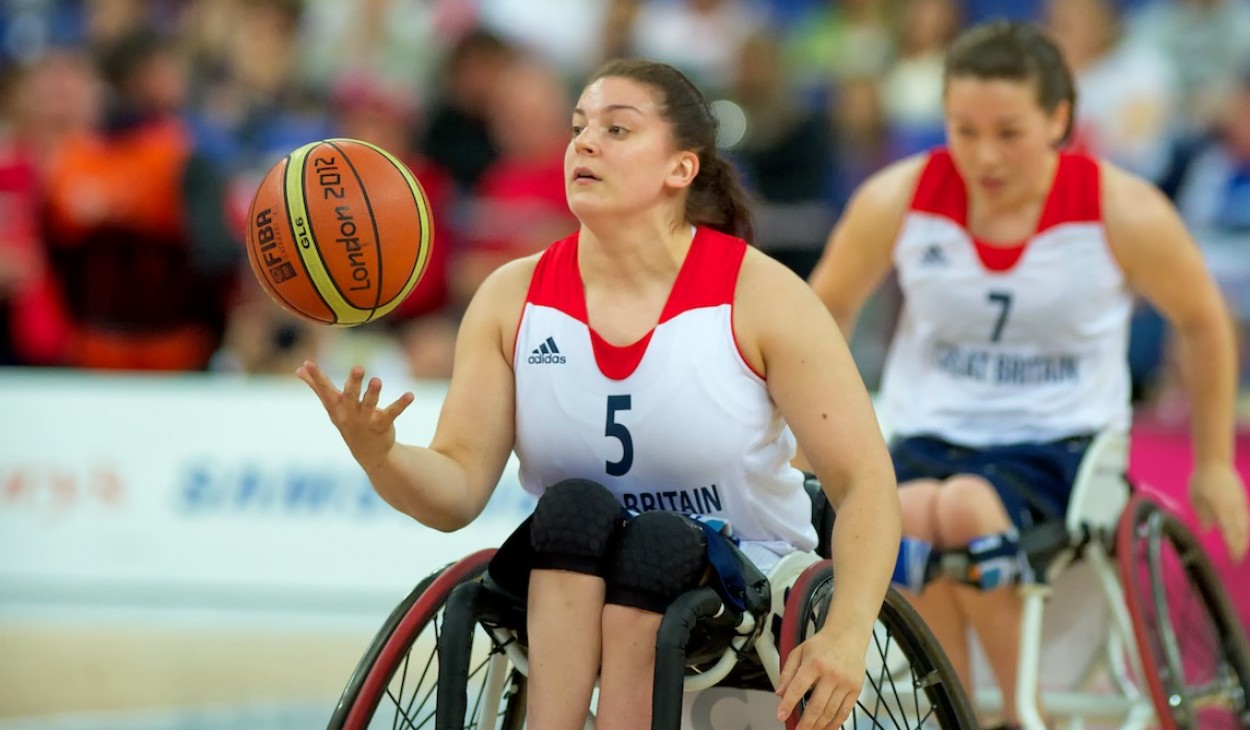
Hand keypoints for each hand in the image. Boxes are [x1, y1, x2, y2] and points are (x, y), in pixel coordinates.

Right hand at [296, 360, 414, 470]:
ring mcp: (366, 420)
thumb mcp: (331, 406)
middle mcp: (349, 413)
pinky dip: (401, 404)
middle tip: (358, 368)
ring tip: (377, 380)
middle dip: (354, 382)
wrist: (367, 452)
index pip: (324, 390)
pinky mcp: (383, 425)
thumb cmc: (347, 421)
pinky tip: (410, 395)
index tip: (307, 363)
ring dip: (373, 393)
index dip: (316, 377)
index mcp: (335, 406)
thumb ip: (316, 386)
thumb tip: (298, 369)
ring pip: (370, 404)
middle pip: (350, 395)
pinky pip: (392, 413)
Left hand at [776, 629, 864, 728]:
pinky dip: (835, 723)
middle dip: (806, 723)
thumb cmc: (821, 644)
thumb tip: (780, 693)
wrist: (848, 636)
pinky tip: (826, 728)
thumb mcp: (799, 652)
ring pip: (831, 712)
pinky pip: (845, 711)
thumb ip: (787, 672)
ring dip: (819, 726)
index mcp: (814, 663)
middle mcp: (832, 674)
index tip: (780, 716)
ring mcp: (846, 682)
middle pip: (817, 705)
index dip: (788, 704)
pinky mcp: (855, 689)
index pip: (798, 687)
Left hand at [1190, 461, 1249, 562]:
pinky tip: (1243, 537)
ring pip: (1245, 526)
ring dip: (1243, 540)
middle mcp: (1233, 507)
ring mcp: (1240, 504)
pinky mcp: (1242, 500)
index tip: (1232, 558)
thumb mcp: (1196, 498)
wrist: (1216, 463)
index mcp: (1221, 508)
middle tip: (1236, 560)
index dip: (1232, 547)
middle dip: (1239, 547)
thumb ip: (1203, 515)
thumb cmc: (1201, 480)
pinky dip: (1245, 529)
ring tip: (1239, 552)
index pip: (1229, 531)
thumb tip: (1207, 531)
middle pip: (1240, 532)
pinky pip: (1246, 518)